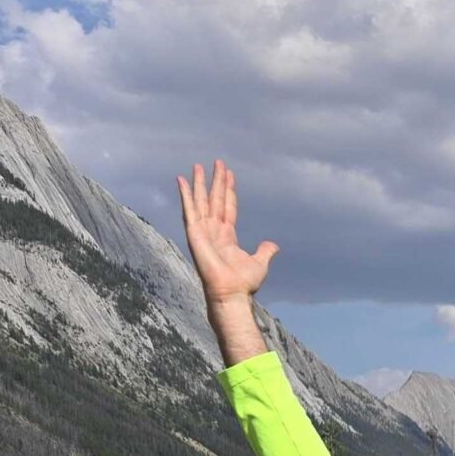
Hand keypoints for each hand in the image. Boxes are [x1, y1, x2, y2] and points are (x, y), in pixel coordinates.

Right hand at [177, 159, 277, 306]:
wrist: (231, 293)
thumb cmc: (243, 283)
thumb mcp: (259, 263)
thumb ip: (265, 251)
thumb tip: (273, 245)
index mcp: (227, 236)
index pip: (228, 207)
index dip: (229, 190)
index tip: (229, 174)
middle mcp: (213, 231)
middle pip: (215, 199)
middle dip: (216, 180)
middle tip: (217, 162)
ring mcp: (202, 231)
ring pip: (201, 200)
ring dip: (199, 183)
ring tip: (198, 165)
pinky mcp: (194, 233)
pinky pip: (188, 209)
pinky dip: (184, 194)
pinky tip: (181, 179)